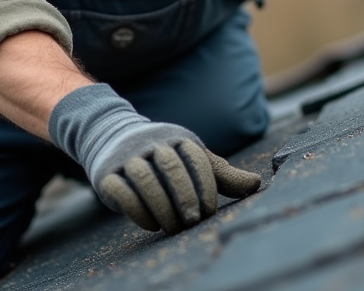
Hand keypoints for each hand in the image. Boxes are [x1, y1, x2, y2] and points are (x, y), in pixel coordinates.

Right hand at [50, 85, 260, 233]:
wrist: (111, 136)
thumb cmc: (162, 155)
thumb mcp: (191, 158)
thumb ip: (221, 174)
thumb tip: (256, 184)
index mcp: (177, 138)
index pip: (196, 158)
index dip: (206, 186)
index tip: (210, 211)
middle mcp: (152, 143)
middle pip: (171, 167)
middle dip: (185, 197)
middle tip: (194, 221)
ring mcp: (127, 157)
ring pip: (145, 179)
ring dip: (162, 207)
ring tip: (173, 227)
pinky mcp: (107, 174)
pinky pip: (122, 191)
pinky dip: (138, 211)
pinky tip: (151, 224)